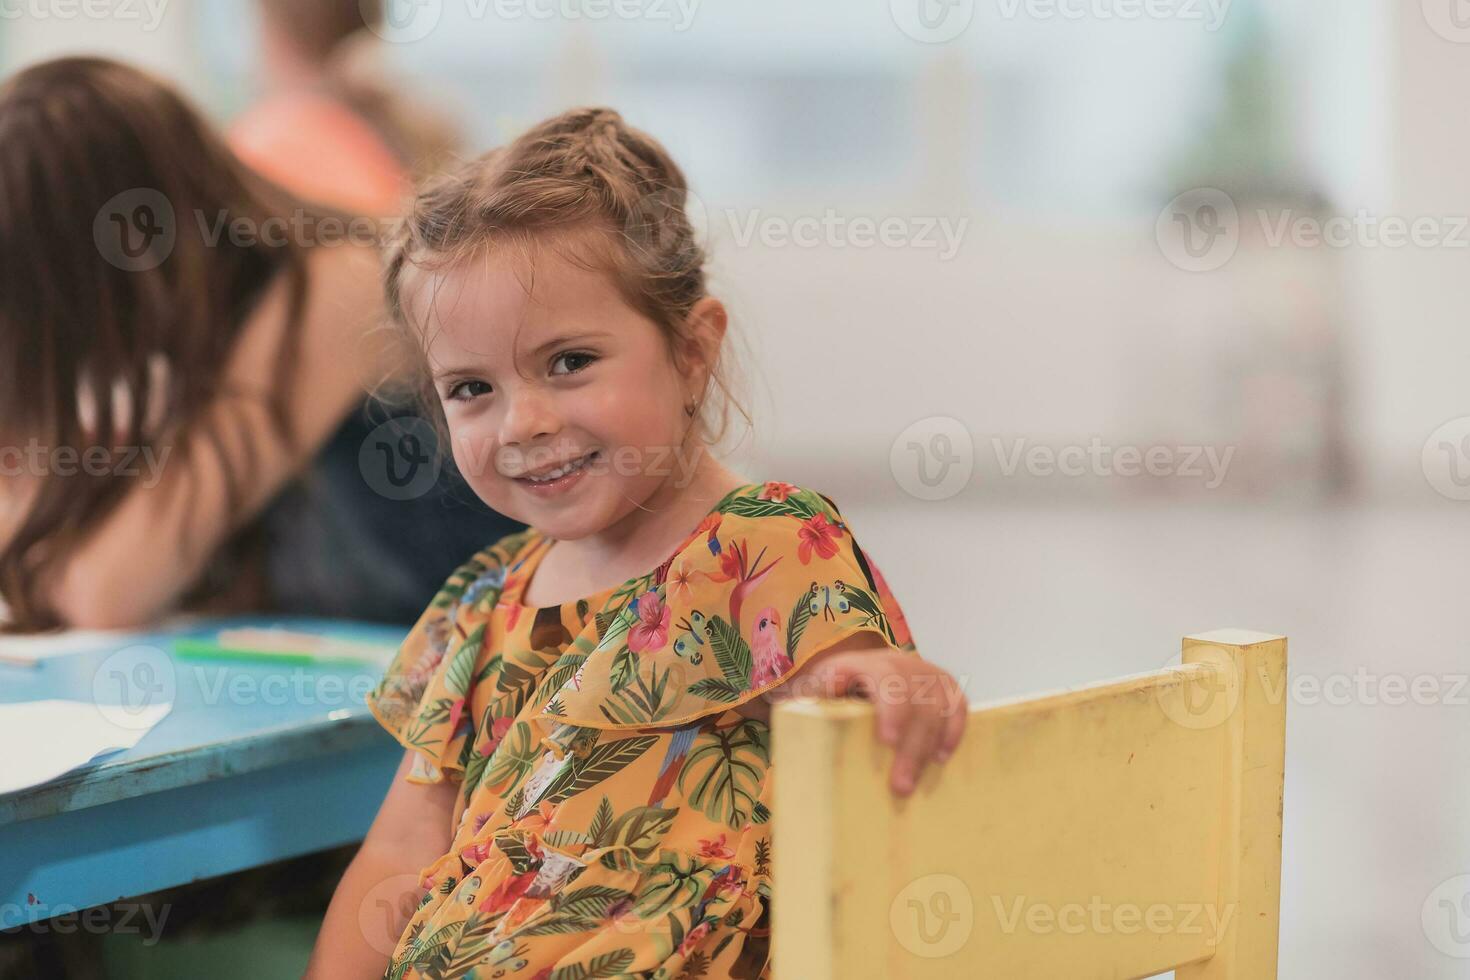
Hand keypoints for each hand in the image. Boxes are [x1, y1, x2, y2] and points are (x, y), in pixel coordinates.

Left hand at [769, 643, 967, 796]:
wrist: (845, 675)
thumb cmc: (825, 693)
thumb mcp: (809, 694)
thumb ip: (809, 706)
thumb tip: (808, 732)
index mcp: (863, 662)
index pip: (884, 679)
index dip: (891, 708)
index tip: (887, 740)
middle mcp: (897, 662)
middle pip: (913, 701)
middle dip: (909, 746)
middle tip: (899, 787)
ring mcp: (923, 672)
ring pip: (936, 706)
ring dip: (927, 747)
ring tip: (915, 783)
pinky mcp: (943, 686)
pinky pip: (957, 706)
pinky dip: (953, 731)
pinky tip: (941, 757)